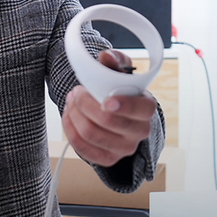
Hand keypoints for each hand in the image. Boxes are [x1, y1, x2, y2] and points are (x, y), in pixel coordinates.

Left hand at [61, 50, 157, 166]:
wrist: (116, 112)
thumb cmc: (119, 90)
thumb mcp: (120, 72)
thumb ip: (114, 61)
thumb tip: (106, 57)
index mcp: (147, 107)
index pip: (141, 109)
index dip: (124, 105)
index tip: (106, 100)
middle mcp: (140, 131)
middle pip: (108, 121)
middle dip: (85, 104)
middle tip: (77, 92)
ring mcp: (124, 148)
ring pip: (91, 134)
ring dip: (75, 114)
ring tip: (71, 101)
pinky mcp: (108, 159)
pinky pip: (83, 149)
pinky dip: (70, 130)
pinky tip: (70, 116)